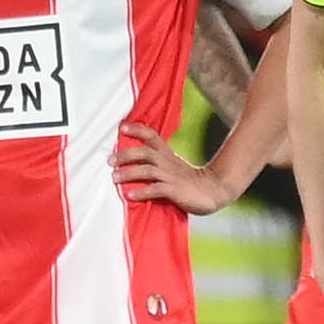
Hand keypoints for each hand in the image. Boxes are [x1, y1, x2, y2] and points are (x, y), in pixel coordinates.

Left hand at [112, 120, 236, 212]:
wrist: (213, 190)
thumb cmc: (188, 180)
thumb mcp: (172, 165)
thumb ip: (155, 162)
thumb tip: (129, 162)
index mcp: (166, 154)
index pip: (151, 136)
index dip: (137, 130)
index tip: (122, 127)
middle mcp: (167, 162)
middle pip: (144, 152)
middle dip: (125, 155)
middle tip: (110, 161)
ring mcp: (170, 176)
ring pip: (147, 170)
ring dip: (129, 173)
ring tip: (114, 178)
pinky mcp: (174, 191)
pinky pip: (156, 189)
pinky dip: (142, 192)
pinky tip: (130, 195)